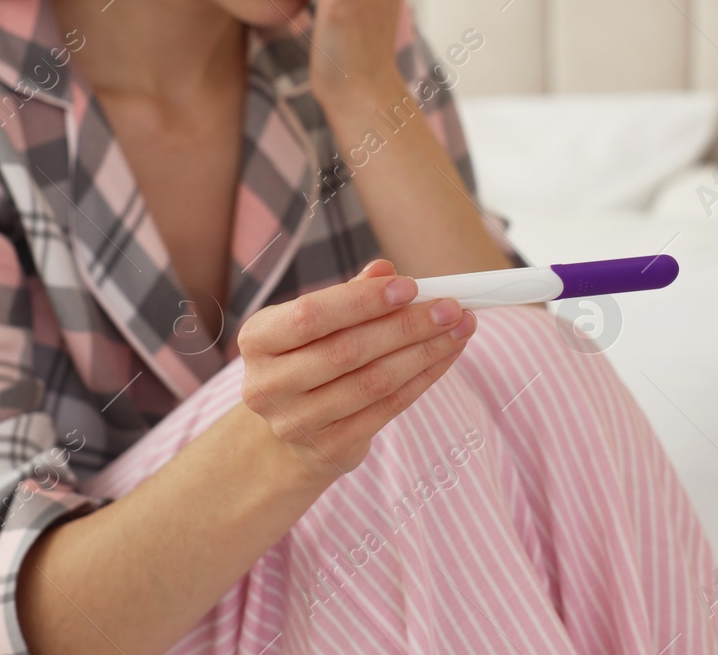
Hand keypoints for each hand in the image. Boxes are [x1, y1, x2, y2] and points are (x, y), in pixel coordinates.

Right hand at [236, 258, 475, 479]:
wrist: (293, 427)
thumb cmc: (309, 356)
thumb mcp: (316, 322)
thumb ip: (348, 295)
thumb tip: (385, 270)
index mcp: (258, 340)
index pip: (310, 315)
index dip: (362, 301)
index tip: (409, 286)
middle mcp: (269, 385)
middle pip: (347, 351)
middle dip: (406, 326)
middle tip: (450, 307)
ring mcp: (297, 423)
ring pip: (373, 382)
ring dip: (424, 352)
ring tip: (459, 329)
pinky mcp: (330, 448)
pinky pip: (388, 408)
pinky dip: (423, 379)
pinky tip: (446, 357)